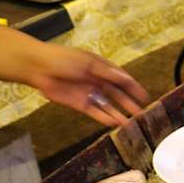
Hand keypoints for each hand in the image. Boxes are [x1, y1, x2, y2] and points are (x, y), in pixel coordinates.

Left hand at [20, 43, 148, 126]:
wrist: (39, 67)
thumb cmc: (63, 59)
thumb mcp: (89, 64)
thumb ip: (108, 73)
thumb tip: (126, 79)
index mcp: (101, 68)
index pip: (121, 79)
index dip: (133, 87)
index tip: (145, 96)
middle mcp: (97, 81)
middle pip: (116, 94)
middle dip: (128, 103)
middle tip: (140, 113)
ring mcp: (88, 93)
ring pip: (106, 105)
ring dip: (118, 113)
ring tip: (129, 122)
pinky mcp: (78, 104)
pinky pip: (94, 112)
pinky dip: (103, 117)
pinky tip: (113, 123)